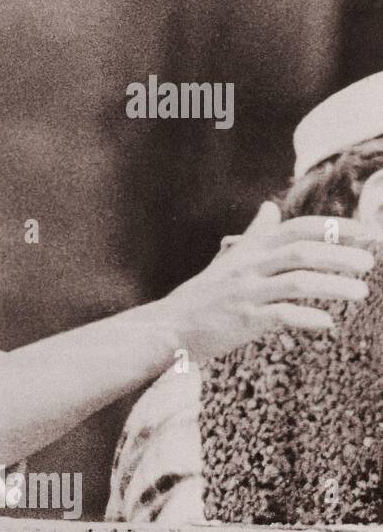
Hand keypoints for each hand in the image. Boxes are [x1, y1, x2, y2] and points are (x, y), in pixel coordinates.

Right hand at [155, 202, 375, 361]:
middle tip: (369, 262)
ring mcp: (244, 292)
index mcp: (249, 250)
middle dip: (340, 255)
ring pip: (297, 282)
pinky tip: (327, 323)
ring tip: (361, 292)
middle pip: (301, 252)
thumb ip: (253, 234)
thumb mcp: (228, 259)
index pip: (296, 229)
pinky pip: (280, 315)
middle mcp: (248, 267)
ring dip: (333, 286)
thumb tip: (270, 207)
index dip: (333, 227)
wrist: (169, 325)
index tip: (365, 232)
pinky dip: (307, 317)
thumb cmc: (204, 294)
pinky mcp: (242, 320)